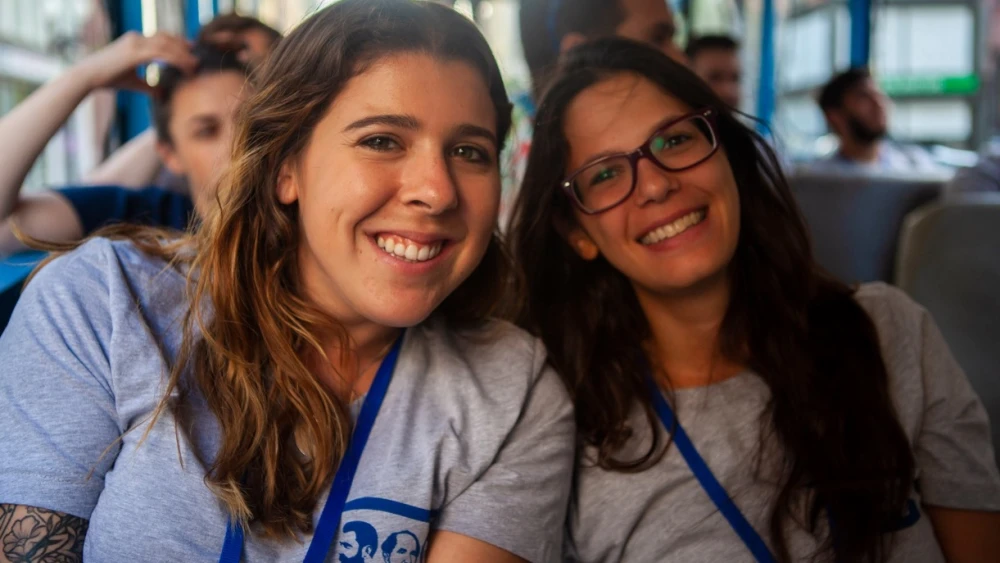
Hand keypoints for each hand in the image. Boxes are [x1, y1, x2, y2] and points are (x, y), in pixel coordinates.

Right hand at [74, 31, 197, 91]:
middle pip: (166, 38)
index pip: (160, 38)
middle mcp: (136, 38)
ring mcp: (136, 43)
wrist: (89, 76)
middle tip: (196, 56)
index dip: (176, 42)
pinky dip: (177, 60)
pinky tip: (186, 69)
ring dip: (183, 55)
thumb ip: (148, 86)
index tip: (190, 50)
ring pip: (167, 45)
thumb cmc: (108, 79)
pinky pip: (163, 53)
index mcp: (134, 41)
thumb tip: (161, 94)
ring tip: (194, 65)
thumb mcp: (133, 82)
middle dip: (183, 46)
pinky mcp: (136, 52)